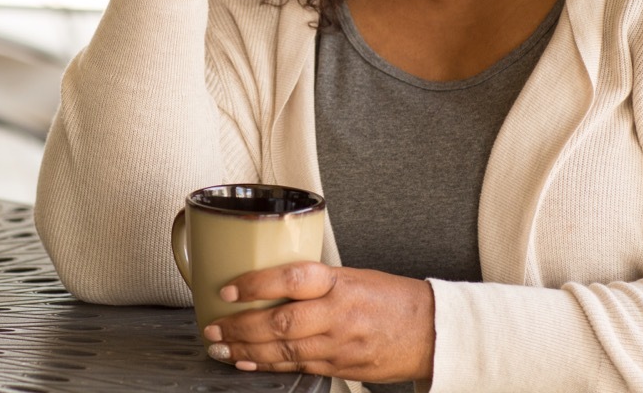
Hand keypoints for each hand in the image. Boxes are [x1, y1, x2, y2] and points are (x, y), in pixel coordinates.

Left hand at [202, 262, 434, 383]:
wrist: (430, 331)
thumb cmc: (389, 297)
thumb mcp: (352, 275)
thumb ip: (313, 280)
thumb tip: (267, 281)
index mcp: (339, 282)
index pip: (291, 278)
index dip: (255, 285)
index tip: (227, 289)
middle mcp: (338, 314)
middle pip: (281, 323)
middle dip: (240, 328)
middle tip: (212, 327)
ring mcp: (340, 345)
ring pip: (285, 351)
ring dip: (247, 352)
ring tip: (220, 348)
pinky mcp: (341, 367)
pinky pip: (298, 367)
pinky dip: (269, 367)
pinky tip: (247, 364)